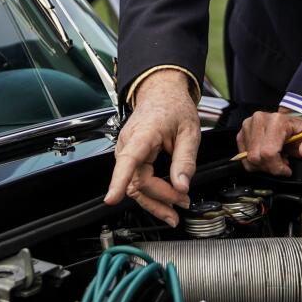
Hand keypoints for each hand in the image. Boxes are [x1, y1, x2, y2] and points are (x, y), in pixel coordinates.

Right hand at [104, 70, 199, 225]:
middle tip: (183, 203)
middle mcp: (129, 143)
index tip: (112, 198)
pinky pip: (136, 180)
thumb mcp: (189, 132)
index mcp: (143, 133)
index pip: (128, 160)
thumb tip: (181, 186)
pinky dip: (151, 192)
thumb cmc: (174, 107)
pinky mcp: (130, 156)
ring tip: (175, 210)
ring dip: (154, 200)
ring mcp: (127, 150)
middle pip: (137, 181)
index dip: (119, 181)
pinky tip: (165, 199)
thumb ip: (185, 160)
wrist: (163, 92)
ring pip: (134, 185)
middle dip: (160, 197)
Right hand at [237, 107, 301, 175]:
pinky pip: (243, 156)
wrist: (295, 123)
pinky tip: (266, 156)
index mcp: (277, 120)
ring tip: (275, 158)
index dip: (277, 167)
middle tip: (282, 162)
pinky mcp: (242, 132)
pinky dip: (254, 161)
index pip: (268, 153)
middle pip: (256, 157)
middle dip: (270, 167)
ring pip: (248, 158)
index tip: (287, 168)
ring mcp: (249, 125)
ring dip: (262, 164)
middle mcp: (260, 119)